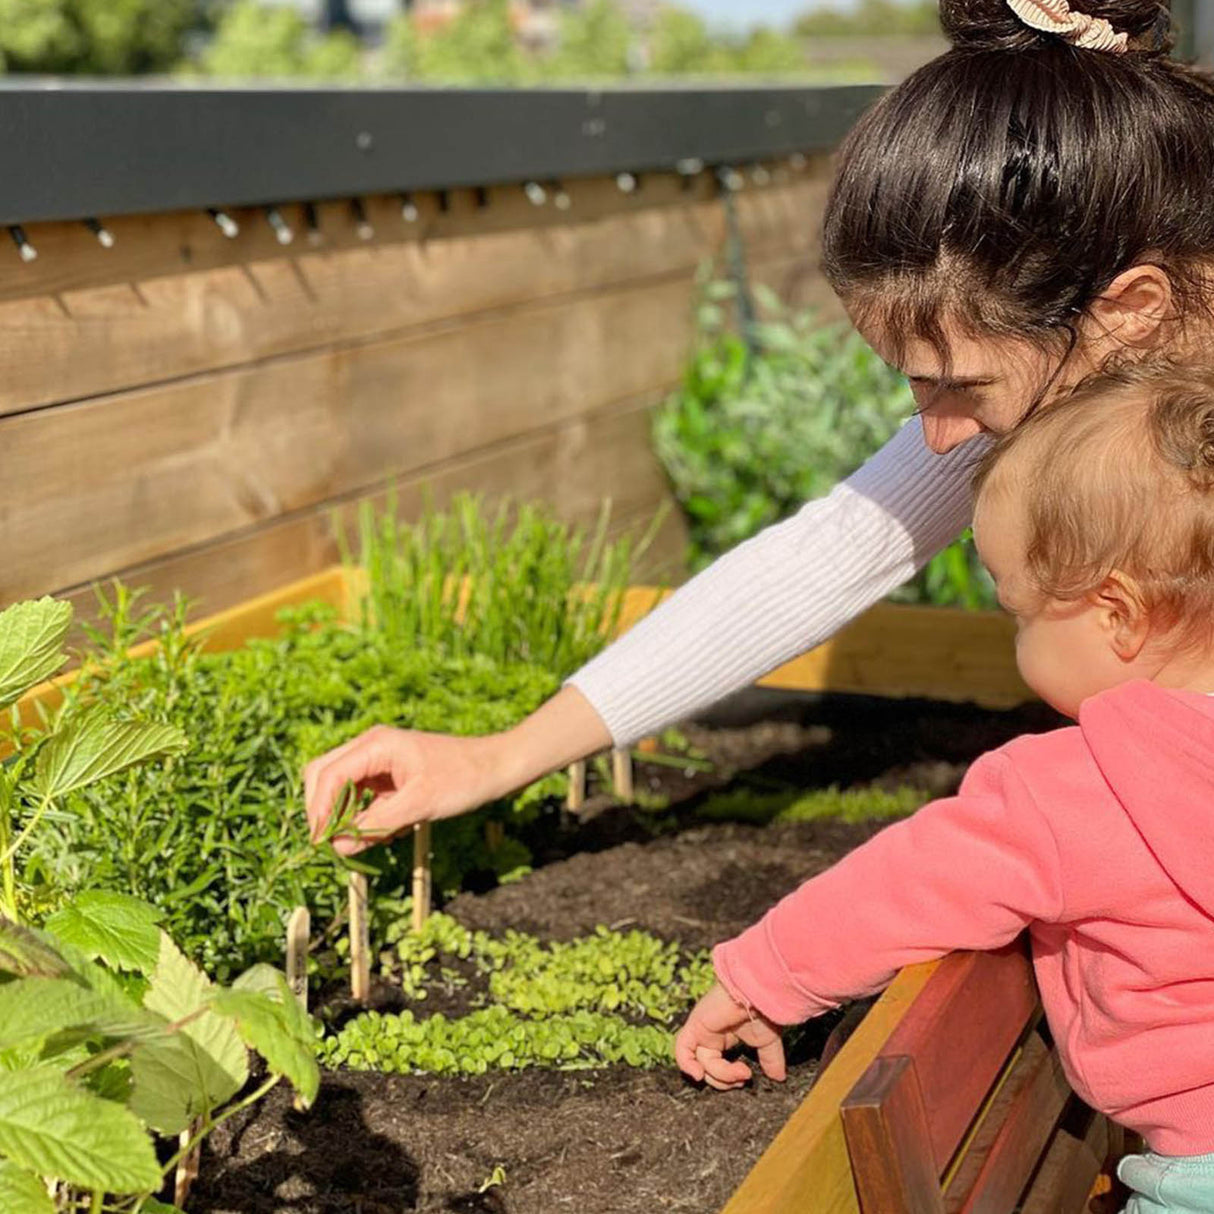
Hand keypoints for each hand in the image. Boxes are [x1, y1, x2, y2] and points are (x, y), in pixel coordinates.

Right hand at [303, 725, 507, 855]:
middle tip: (332, 844)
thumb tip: (338, 846)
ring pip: (339, 786)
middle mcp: (370, 747)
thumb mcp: (420, 805)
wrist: (495, 767)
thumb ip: (376, 825)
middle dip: (323, 810)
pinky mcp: (386, 774)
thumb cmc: (462, 779)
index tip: (321, 843)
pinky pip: (359, 794)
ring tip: (362, 839)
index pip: (328, 775)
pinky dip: (362, 815)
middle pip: (323, 775)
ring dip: (343, 814)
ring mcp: (377, 759)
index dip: (319, 810)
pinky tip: (384, 832)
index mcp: (376, 745)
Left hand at [675, 982, 785, 1089]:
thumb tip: (778, 1078)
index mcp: (725, 1036)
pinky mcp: (696, 1024)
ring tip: (741, 1073)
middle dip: (725, 1080)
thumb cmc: (763, 1010)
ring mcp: (703, 1029)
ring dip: (720, 1075)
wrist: (760, 995)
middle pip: (708, 1068)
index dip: (728, 1079)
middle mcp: (711, 1033)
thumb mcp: (768, 1041)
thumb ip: (770, 1059)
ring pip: (701, 1063)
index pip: (717, 1066)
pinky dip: (687, 1064)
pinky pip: (682, 1049)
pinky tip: (699, 1075)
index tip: (745, 1078)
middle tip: (744, 1077)